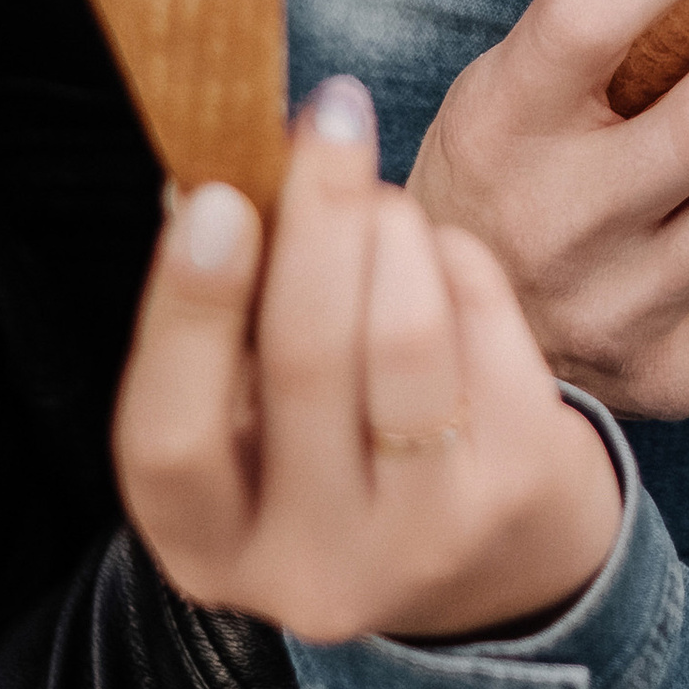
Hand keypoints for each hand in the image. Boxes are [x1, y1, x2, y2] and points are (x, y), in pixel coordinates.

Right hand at [114, 79, 621, 645]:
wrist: (503, 571)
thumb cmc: (347, 459)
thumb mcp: (260, 426)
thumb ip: (228, 331)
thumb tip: (203, 189)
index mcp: (208, 548)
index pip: (170, 438)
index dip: (188, 312)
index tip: (216, 199)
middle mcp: (308, 567)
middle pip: (304, 363)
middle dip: (316, 216)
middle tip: (328, 118)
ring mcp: (422, 540)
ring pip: (403, 337)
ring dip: (391, 230)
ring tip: (380, 200)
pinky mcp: (518, 491)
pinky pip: (484, 329)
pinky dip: (456, 262)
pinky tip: (438, 256)